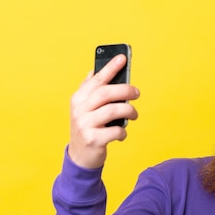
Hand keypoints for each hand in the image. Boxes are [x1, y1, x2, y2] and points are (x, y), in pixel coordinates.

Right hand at [68, 54, 139, 168]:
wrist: (80, 157)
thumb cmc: (88, 129)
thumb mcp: (85, 109)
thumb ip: (90, 91)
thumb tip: (95, 70)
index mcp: (78, 99)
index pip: (96, 79)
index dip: (110, 68)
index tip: (122, 57)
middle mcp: (79, 110)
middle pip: (106, 93)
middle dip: (125, 90)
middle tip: (137, 93)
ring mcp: (85, 125)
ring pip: (113, 110)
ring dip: (129, 111)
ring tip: (134, 115)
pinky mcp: (93, 139)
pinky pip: (116, 130)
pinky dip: (123, 131)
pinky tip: (122, 133)